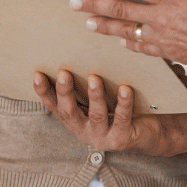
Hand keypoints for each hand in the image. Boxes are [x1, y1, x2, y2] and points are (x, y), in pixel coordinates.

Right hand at [33, 70, 186, 155]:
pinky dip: (124, 103)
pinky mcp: (121, 139)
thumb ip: (86, 82)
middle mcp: (83, 130)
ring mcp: (101, 136)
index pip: (53, 104)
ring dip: (95, 96)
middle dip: (65, 91)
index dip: (43, 90)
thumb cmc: (119, 106)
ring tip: (95, 78)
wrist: (149, 132)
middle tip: (63, 73)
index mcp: (74, 118)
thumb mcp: (100, 96)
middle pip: (69, 111)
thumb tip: (78, 47)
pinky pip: (122, 118)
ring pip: (96, 115)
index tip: (37, 73)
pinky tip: (126, 89)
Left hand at [73, 0, 186, 81]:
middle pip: (121, 10)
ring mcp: (164, 38)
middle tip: (74, 2)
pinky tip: (119, 41)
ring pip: (126, 31)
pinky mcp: (169, 53)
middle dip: (95, 5)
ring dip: (105, 27)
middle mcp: (163, 19)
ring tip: (87, 23)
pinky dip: (128, 43)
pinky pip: (142, 47)